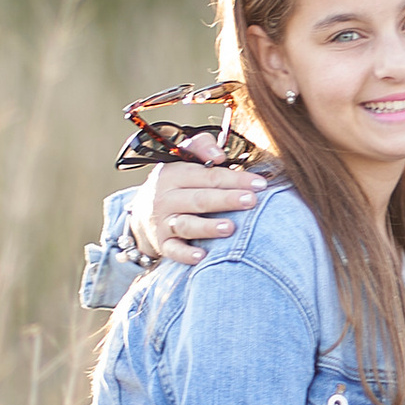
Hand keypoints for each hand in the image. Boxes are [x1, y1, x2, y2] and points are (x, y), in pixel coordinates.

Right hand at [133, 138, 263, 262]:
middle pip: (199, 199)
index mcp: (174, 174)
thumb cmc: (177, 183)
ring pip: (186, 225)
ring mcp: (163, 222)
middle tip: (251, 201)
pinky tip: (202, 257)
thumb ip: (202, 146)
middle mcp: (166, 198)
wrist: (144, 212)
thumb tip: (218, 156)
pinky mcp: (163, 244)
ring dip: (208, 227)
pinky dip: (186, 255)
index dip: (235, 179)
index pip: (209, 175)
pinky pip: (173, 250)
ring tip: (230, 228)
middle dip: (226, 200)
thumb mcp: (183, 159)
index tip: (260, 184)